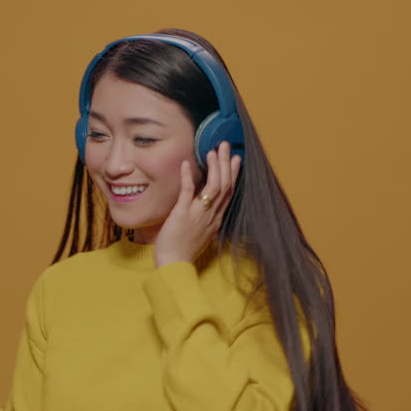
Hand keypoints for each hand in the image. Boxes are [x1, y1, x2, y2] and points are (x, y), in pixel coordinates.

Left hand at [154, 141, 240, 266]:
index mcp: (215, 220)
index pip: (228, 193)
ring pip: (213, 187)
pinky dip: (188, 177)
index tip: (235, 159)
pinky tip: (186, 164)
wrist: (174, 265)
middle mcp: (211, 215)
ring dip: (214, 167)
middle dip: (226, 164)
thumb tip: (203, 206)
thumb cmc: (183, 252)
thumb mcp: (200, 234)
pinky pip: (188, 193)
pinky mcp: (182, 214)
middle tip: (225, 145)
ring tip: (212, 151)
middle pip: (224, 186)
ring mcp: (198, 214)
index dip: (232, 174)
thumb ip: (204, 219)